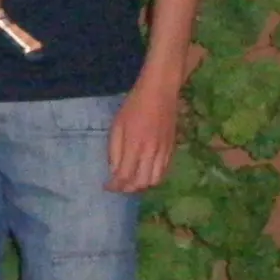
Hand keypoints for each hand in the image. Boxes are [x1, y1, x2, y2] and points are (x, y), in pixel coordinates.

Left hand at [107, 77, 179, 192]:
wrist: (160, 92)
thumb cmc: (134, 105)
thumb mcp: (117, 125)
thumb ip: (114, 150)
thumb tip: (114, 171)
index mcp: (134, 145)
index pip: (124, 176)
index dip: (114, 186)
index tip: (107, 186)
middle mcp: (150, 152)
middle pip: (140, 183)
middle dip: (127, 188)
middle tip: (119, 185)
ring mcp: (164, 152)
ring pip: (154, 180)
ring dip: (141, 185)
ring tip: (132, 180)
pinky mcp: (172, 149)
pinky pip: (164, 171)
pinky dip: (153, 177)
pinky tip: (145, 172)